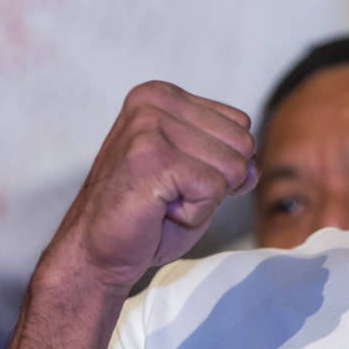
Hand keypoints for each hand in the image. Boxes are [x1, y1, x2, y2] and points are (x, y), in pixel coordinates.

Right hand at [38, 81, 257, 292]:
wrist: (95, 254)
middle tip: (170, 193)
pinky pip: (214, 189)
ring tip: (163, 201)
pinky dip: (195, 213)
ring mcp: (149, 127)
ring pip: (232, 166)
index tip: (178, 178)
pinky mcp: (152, 158)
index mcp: (162, 95)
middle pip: (242, 143)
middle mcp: (154, 102)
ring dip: (205, 198)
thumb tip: (252, 167)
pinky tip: (159, 211)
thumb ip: (231, 157)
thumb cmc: (148, 215)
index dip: (221, 164)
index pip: (240, 123)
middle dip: (217, 181)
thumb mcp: (198, 173)